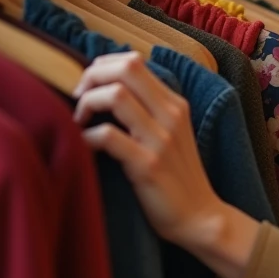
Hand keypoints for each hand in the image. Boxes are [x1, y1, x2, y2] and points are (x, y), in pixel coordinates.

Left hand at [72, 52, 223, 245]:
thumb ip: (147, 110)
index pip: (134, 61)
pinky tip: (82, 146)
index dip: (102, 67)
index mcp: (174, 104)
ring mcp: (161, 139)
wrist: (199, 217)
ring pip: (115, 95)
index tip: (89, 89)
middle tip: (79, 99)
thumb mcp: (170, 134)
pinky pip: (107, 137)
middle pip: (126, 68)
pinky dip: (85, 137)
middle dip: (91, 77)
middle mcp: (171, 114)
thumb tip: (106, 90)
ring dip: (87, 104)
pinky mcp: (148, 165)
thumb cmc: (176, 177)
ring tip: (79, 122)